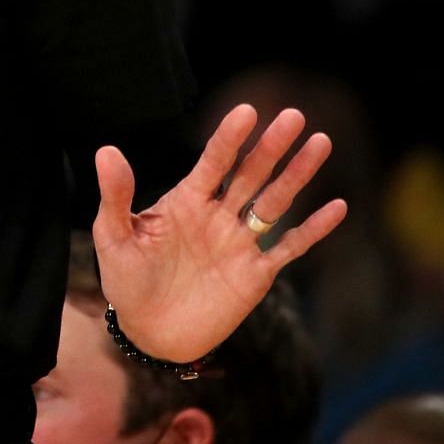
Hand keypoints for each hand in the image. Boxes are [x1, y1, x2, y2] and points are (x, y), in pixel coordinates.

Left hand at [92, 103, 346, 361]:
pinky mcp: (256, 274)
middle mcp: (217, 215)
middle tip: (294, 115)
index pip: (213, 162)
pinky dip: (313, 229)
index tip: (247, 111)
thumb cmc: (126, 280)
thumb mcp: (114, 236)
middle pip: (251, 174)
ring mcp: (239, 243)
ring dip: (297, 174)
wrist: (148, 332)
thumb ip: (116, 195)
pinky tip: (337, 207)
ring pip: (275, 202)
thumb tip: (106, 150)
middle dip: (271, 146)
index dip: (229, 137)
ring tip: (320, 142)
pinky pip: (290, 247)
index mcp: (185, 201)